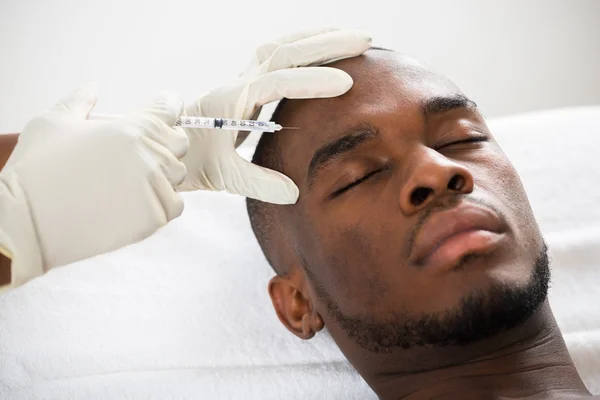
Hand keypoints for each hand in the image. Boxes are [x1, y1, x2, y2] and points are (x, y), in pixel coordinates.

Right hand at [0, 84, 188, 288]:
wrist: (27, 222)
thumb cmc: (37, 172)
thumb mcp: (53, 123)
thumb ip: (79, 101)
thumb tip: (92, 88)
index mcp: (131, 128)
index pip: (170, 109)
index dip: (168, 109)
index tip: (165, 112)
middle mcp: (149, 156)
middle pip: (179, 144)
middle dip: (165, 144)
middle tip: (137, 154)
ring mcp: (154, 188)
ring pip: (177, 176)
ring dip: (162, 176)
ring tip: (129, 182)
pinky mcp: (153, 217)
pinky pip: (174, 205)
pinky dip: (161, 203)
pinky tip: (135, 202)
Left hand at [179, 27, 371, 203]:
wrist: (172, 145)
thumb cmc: (196, 159)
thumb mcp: (224, 175)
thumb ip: (256, 182)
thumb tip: (292, 193)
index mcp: (234, 101)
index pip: (278, 82)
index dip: (312, 81)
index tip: (346, 84)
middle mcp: (241, 83)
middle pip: (285, 51)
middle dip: (326, 44)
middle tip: (364, 41)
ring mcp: (246, 80)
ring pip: (283, 47)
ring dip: (318, 38)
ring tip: (353, 38)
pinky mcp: (251, 85)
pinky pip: (280, 56)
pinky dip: (306, 48)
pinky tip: (325, 52)